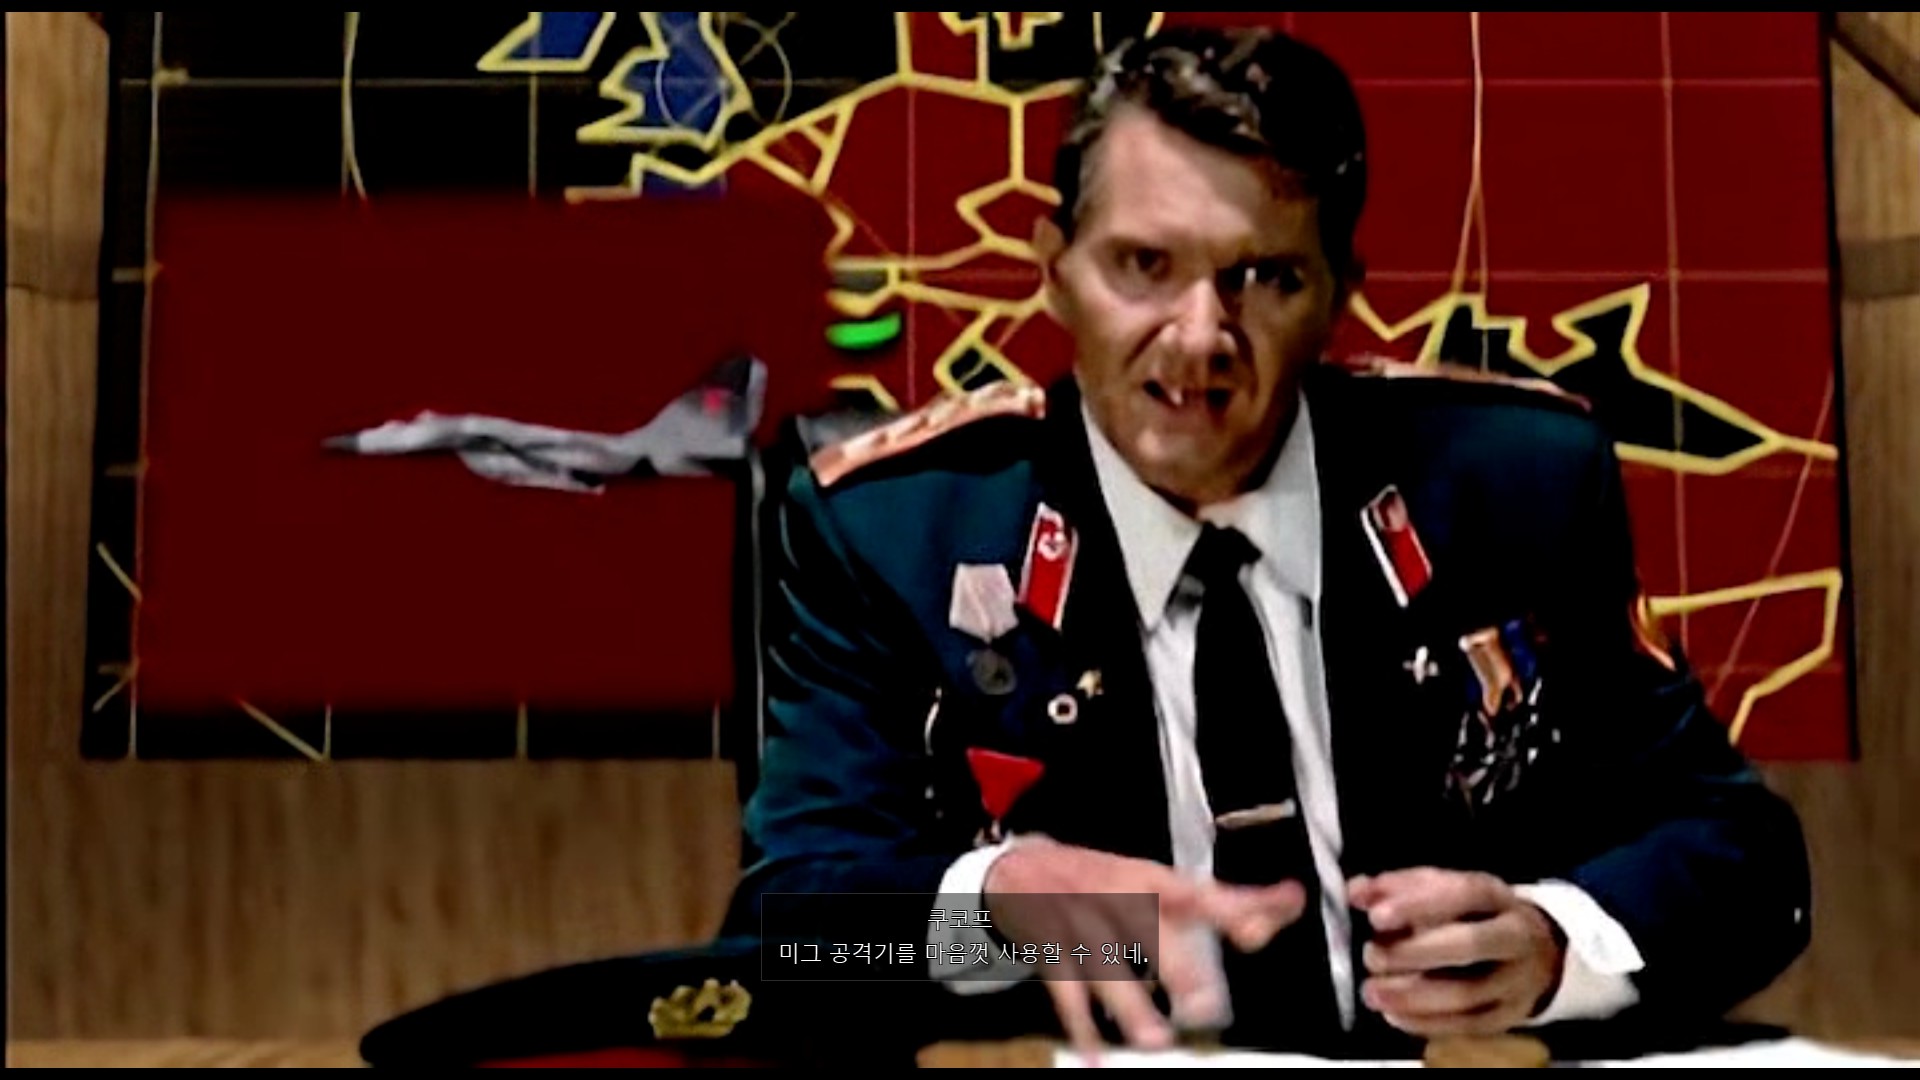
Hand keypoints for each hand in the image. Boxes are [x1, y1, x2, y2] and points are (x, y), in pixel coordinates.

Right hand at [986, 836, 1305, 1057]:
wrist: (1019, 868)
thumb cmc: (1108, 882)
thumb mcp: (1158, 882)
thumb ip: (1222, 900)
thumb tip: (1289, 901)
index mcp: (1147, 878)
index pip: (1192, 891)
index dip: (1226, 908)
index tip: (1258, 933)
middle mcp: (1113, 895)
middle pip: (1144, 928)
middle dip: (1175, 966)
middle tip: (1206, 1006)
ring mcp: (1077, 923)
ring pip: (1103, 964)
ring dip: (1128, 1004)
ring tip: (1156, 1041)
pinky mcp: (1048, 951)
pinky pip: (1064, 990)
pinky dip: (1080, 1025)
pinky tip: (1096, 1057)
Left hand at [1349, 868, 1565, 1036]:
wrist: (1533, 951)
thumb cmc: (1471, 915)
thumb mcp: (1438, 889)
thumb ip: (1395, 888)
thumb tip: (1356, 892)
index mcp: (1495, 896)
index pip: (1463, 894)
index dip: (1418, 905)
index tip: (1375, 916)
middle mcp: (1514, 937)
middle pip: (1470, 946)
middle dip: (1415, 953)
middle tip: (1372, 955)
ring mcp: (1516, 981)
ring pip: (1468, 995)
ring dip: (1413, 996)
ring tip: (1373, 991)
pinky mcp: (1508, 1016)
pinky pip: (1467, 1026)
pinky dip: (1425, 1023)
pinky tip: (1393, 1014)